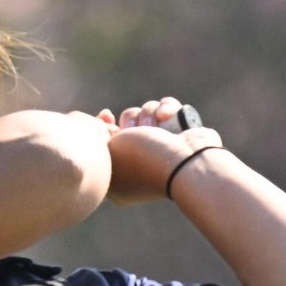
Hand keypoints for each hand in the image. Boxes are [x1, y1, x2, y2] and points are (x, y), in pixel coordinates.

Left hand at [99, 96, 222, 205]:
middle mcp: (143, 162)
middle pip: (127, 124)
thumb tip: (107, 126)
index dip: (104, 127)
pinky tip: (168, 116)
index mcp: (122, 177)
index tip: (106, 115)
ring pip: (146, 113)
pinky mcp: (182, 134)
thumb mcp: (109, 151)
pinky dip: (168, 108)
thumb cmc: (143, 160)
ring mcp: (164, 148)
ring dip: (149, 114)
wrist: (185, 163)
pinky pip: (168, 108)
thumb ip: (100, 137)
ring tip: (158, 125)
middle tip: (136, 130)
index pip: (108, 146)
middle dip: (131, 120)